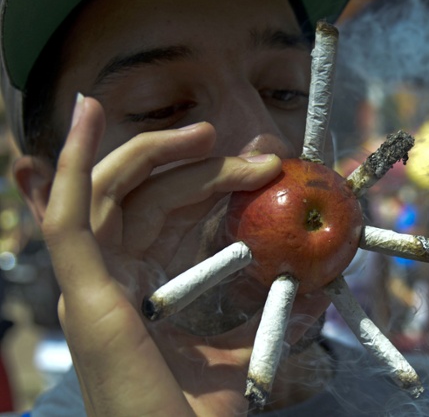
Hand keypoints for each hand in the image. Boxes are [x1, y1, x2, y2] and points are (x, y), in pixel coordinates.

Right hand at [43, 95, 282, 415]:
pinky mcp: (83, 293)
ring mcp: (92, 283)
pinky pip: (69, 217)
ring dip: (152, 153)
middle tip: (254, 154)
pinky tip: (88, 116)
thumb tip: (315, 292)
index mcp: (139, 288)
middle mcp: (111, 278)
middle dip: (196, 166)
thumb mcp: (236, 355)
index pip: (168, 214)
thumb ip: (263, 322)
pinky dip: (75, 163)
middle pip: (147, 197)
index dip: (210, 183)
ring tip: (204, 134)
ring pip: (112, 194)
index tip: (262, 168)